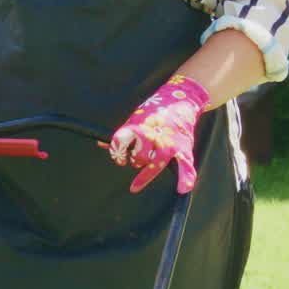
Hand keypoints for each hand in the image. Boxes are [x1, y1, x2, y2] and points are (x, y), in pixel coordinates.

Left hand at [108, 74, 208, 193]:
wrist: (180, 100)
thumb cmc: (155, 111)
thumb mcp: (135, 119)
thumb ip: (122, 135)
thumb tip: (102, 144)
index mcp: (138, 127)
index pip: (120, 142)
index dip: (118, 152)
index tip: (120, 158)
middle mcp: (152, 136)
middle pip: (138, 157)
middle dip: (135, 160)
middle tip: (137, 157)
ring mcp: (168, 143)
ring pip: (155, 164)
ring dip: (147, 172)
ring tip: (145, 169)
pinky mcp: (183, 147)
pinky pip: (185, 165)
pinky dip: (186, 178)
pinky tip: (183, 189)